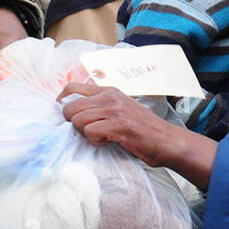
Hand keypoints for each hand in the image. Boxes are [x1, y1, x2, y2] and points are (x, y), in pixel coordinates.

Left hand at [57, 81, 177, 167]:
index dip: (62, 101)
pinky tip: (107, 141)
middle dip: (73, 123)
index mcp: (109, 91)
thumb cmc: (143, 128)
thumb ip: (101, 106)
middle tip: (87, 131)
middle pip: (71, 107)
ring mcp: (114, 110)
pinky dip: (95, 140)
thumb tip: (74, 112)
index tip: (64, 114)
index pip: (73, 88)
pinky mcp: (117, 125)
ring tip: (101, 136)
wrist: (166, 140)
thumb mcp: (121, 108)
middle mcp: (110, 97)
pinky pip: (90, 132)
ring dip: (85, 133)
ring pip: (78, 120)